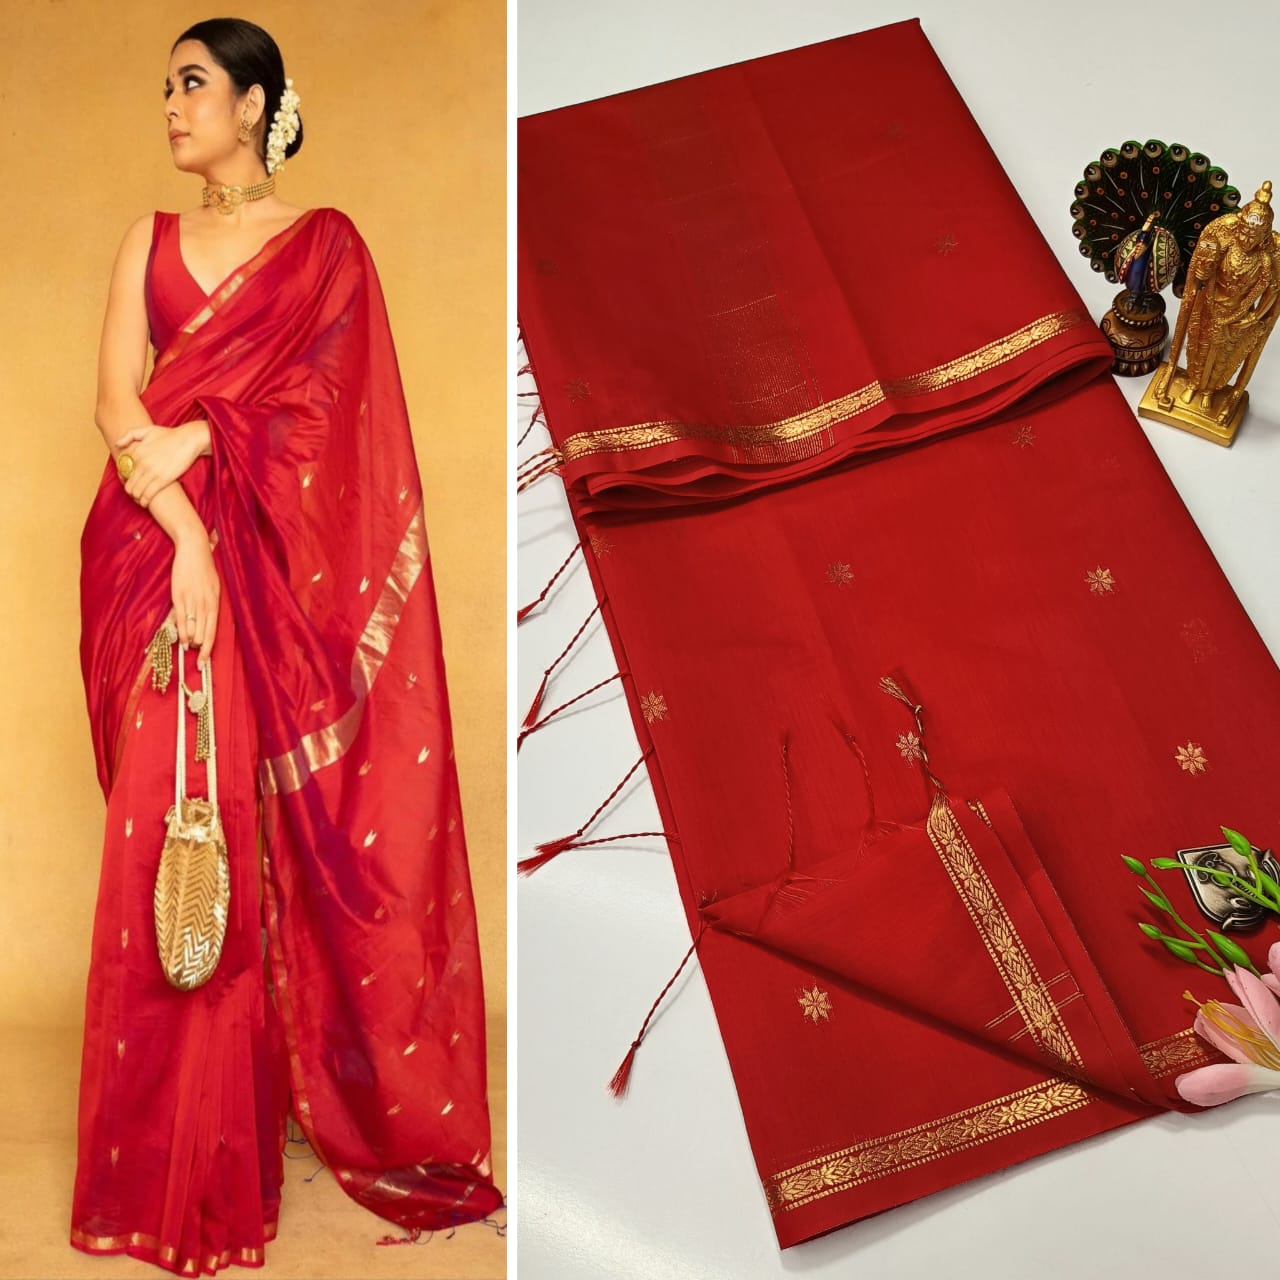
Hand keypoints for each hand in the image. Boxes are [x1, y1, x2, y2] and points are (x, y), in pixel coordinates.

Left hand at [115, 420, 208, 508]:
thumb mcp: (147, 430)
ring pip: (135, 491)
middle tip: (135, 493)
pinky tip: (145, 503)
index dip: (123, 478)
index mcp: (136, 452)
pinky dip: (144, 501)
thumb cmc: (170, 435)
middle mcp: (141, 463)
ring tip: (140, 500)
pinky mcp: (162, 480)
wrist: (188, 439)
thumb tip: (117, 445)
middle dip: (129, 491)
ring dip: (136, 498)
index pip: (121, 469)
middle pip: (127, 483)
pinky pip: (148, 495)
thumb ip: (129, 435)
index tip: (128, 481)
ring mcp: (151, 472)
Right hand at [169, 532, 220, 665]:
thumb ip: (211, 604)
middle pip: (204, 633)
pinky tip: (181, 640)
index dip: (209, 648)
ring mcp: (192, 599)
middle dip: (201, 648)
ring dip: (190, 640)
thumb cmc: (205, 568)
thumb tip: (207, 622)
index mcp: (216, 601)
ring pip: (192, 628)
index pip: (214, 630)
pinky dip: (181, 631)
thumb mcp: (214, 586)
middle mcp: (205, 602)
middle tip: (198, 661)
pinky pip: (180, 618)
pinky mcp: (178, 595)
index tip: (205, 661)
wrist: (193, 548)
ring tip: (189, 648)